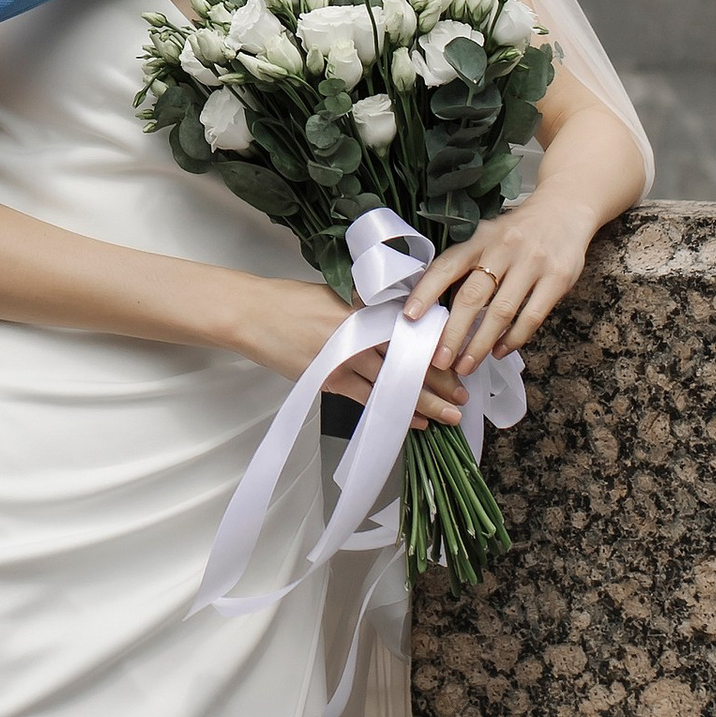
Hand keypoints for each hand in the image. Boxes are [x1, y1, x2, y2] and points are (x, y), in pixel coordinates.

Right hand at [224, 278, 465, 425]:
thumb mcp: (335, 294)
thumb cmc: (289, 300)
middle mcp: (360, 333)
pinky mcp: (330, 378)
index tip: (459, 360)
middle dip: (440, 381)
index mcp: (365, 308)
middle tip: (464, 397)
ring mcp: (346, 358)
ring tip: (449, 416)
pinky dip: (393, 412)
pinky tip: (414, 422)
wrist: (252, 314)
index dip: (438, 350)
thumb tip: (395, 319)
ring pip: (395, 385)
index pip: (411, 331)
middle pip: (409, 361)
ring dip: (425, 403)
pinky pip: (370, 400)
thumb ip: (366, 308)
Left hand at [406, 193, 595, 380]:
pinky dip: (514, 339)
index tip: (410, 317)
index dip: (426, 291)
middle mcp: (503, 248)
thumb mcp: (489, 236)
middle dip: (453, 332)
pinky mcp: (557, 278)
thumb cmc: (519, 231)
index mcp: (480, 239)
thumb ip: (468, 263)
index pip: (447, 266)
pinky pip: (532, 316)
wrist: (566, 208)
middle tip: (440, 359)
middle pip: (472, 296)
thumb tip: (438, 304)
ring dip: (480, 343)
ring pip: (501, 312)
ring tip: (466, 364)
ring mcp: (532, 262)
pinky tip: (500, 351)